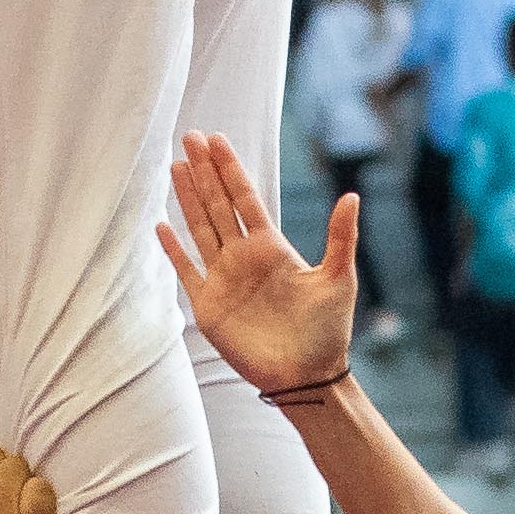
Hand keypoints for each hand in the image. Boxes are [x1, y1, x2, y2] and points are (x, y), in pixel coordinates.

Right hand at [154, 133, 363, 402]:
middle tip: (190, 137)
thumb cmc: (328, 332)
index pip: (246, 199)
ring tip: (175, 167)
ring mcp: (224, 280)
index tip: (217, 140)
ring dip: (187, 199)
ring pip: (200, 229)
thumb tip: (352, 196)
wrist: (307, 376)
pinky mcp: (209, 306)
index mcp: (272, 247)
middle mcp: (244, 258)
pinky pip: (187, 271)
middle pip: (218, 205)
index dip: (230, 169)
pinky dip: (174, 250)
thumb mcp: (338, 279)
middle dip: (204, 172)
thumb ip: (340, 238)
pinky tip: (162, 226)